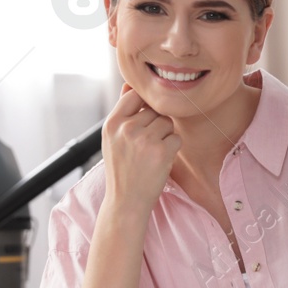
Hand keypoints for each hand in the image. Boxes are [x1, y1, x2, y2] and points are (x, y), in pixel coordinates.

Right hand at [103, 82, 180, 211]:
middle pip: (154, 110)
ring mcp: (144, 139)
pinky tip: (159, 161)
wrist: (126, 202)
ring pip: (167, 123)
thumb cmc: (122, 169)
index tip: (143, 120)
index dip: (143, 105)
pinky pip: (176, 138)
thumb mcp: (113, 139)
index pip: (134, 95)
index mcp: (111, 124)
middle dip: (155, 125)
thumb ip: (122, 112)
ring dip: (165, 137)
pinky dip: (172, 149)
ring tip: (151, 154)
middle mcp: (126, 128)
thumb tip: (129, 85)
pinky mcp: (161, 151)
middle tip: (145, 147)